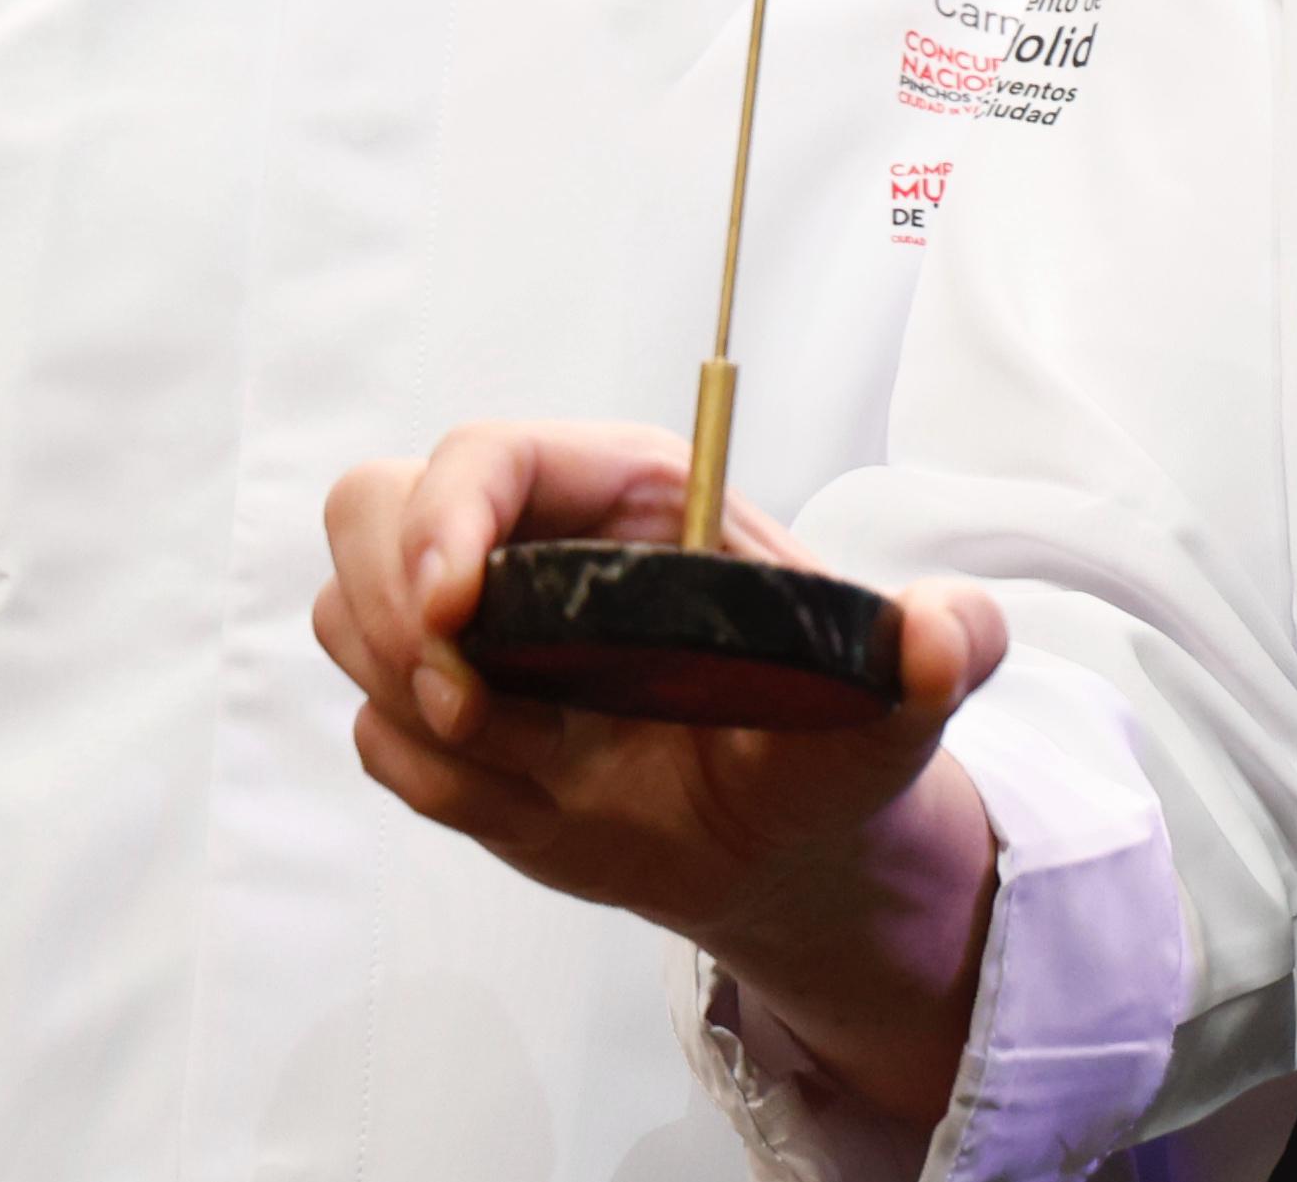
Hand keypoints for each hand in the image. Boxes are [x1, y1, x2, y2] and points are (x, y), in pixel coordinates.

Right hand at [315, 423, 1007, 1121]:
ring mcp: (475, 630)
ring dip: (422, 705)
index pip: (484, 453)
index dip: (445, 515)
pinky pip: (374, 733)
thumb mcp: (898, 699)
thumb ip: (938, 652)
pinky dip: (434, 777)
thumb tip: (942, 633)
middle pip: (371, 506)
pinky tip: (533, 795)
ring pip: (353, 615)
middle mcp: (533, 542)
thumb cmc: (833, 738)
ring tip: (543, 760)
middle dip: (395, 608)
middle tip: (476, 707)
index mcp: (626, 492)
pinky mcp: (444, 714)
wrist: (789, 844)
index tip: (456, 609)